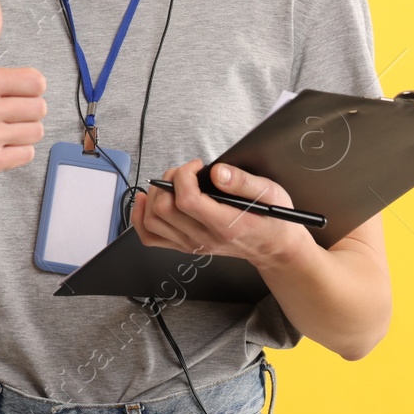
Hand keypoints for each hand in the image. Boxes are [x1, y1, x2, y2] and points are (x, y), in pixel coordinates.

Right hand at [0, 0, 46, 179]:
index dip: (27, 87)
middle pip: (40, 108)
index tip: (10, 92)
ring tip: (0, 129)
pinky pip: (27, 154)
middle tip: (4, 113)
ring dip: (23, 131)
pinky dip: (16, 152)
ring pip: (36, 131)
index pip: (37, 82)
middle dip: (27, 110)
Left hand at [131, 159, 307, 266]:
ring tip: (171, 182)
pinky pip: (150, 236)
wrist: (272, 247)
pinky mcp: (184, 246)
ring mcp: (191, 244)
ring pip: (152, 221)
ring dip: (153, 194)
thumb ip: (243, 181)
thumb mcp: (270, 193)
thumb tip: (217, 172)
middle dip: (167, 180)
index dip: (183, 176)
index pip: (187, 200)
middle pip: (164, 209)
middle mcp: (204, 238)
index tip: (196, 165)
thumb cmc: (271, 218)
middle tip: (184, 172)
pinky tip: (146, 200)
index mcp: (225, 225)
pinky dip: (141, 217)